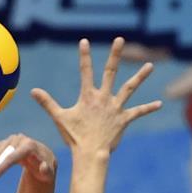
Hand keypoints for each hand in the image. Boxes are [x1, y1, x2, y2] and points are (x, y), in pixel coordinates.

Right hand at [0, 134, 56, 184]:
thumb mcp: (50, 172)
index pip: (14, 156)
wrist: (44, 158)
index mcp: (30, 145)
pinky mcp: (8, 143)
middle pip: (3, 154)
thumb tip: (42, 166)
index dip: (3, 165)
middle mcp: (20, 139)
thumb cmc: (47, 167)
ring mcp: (13, 140)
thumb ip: (47, 170)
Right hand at [32, 37, 161, 157]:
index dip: (84, 56)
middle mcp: (103, 98)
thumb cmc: (74, 137)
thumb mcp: (59, 118)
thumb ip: (47, 103)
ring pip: (129, 88)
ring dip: (140, 76)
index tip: (84, 41)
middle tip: (120, 39)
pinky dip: (148, 108)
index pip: (85, 72)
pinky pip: (138, 112)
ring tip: (150, 65)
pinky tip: (159, 104)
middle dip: (115, 55)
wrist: (90, 153)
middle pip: (110, 72)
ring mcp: (115, 108)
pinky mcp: (124, 119)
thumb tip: (32, 91)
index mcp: (88, 96)